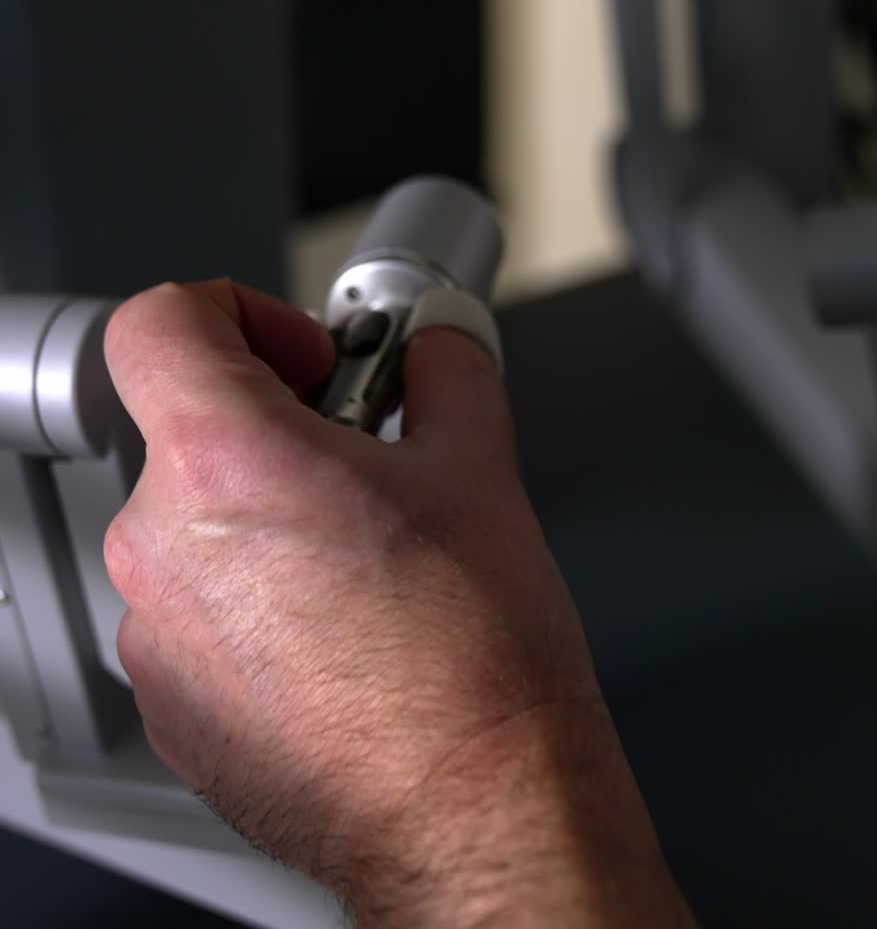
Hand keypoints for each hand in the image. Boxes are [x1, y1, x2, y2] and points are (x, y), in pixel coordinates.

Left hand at [104, 280, 693, 928]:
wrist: (474, 802)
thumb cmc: (473, 656)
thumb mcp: (479, 463)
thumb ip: (445, 372)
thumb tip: (437, 349)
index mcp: (227, 462)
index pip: (161, 323)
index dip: (237, 311)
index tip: (303, 354)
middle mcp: (165, 546)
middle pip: (194, 429)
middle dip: (284, 424)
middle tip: (370, 455)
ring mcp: (158, 634)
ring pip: (199, 524)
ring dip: (272, 512)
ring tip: (372, 553)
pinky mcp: (173, 702)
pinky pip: (199, 609)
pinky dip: (258, 594)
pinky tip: (347, 626)